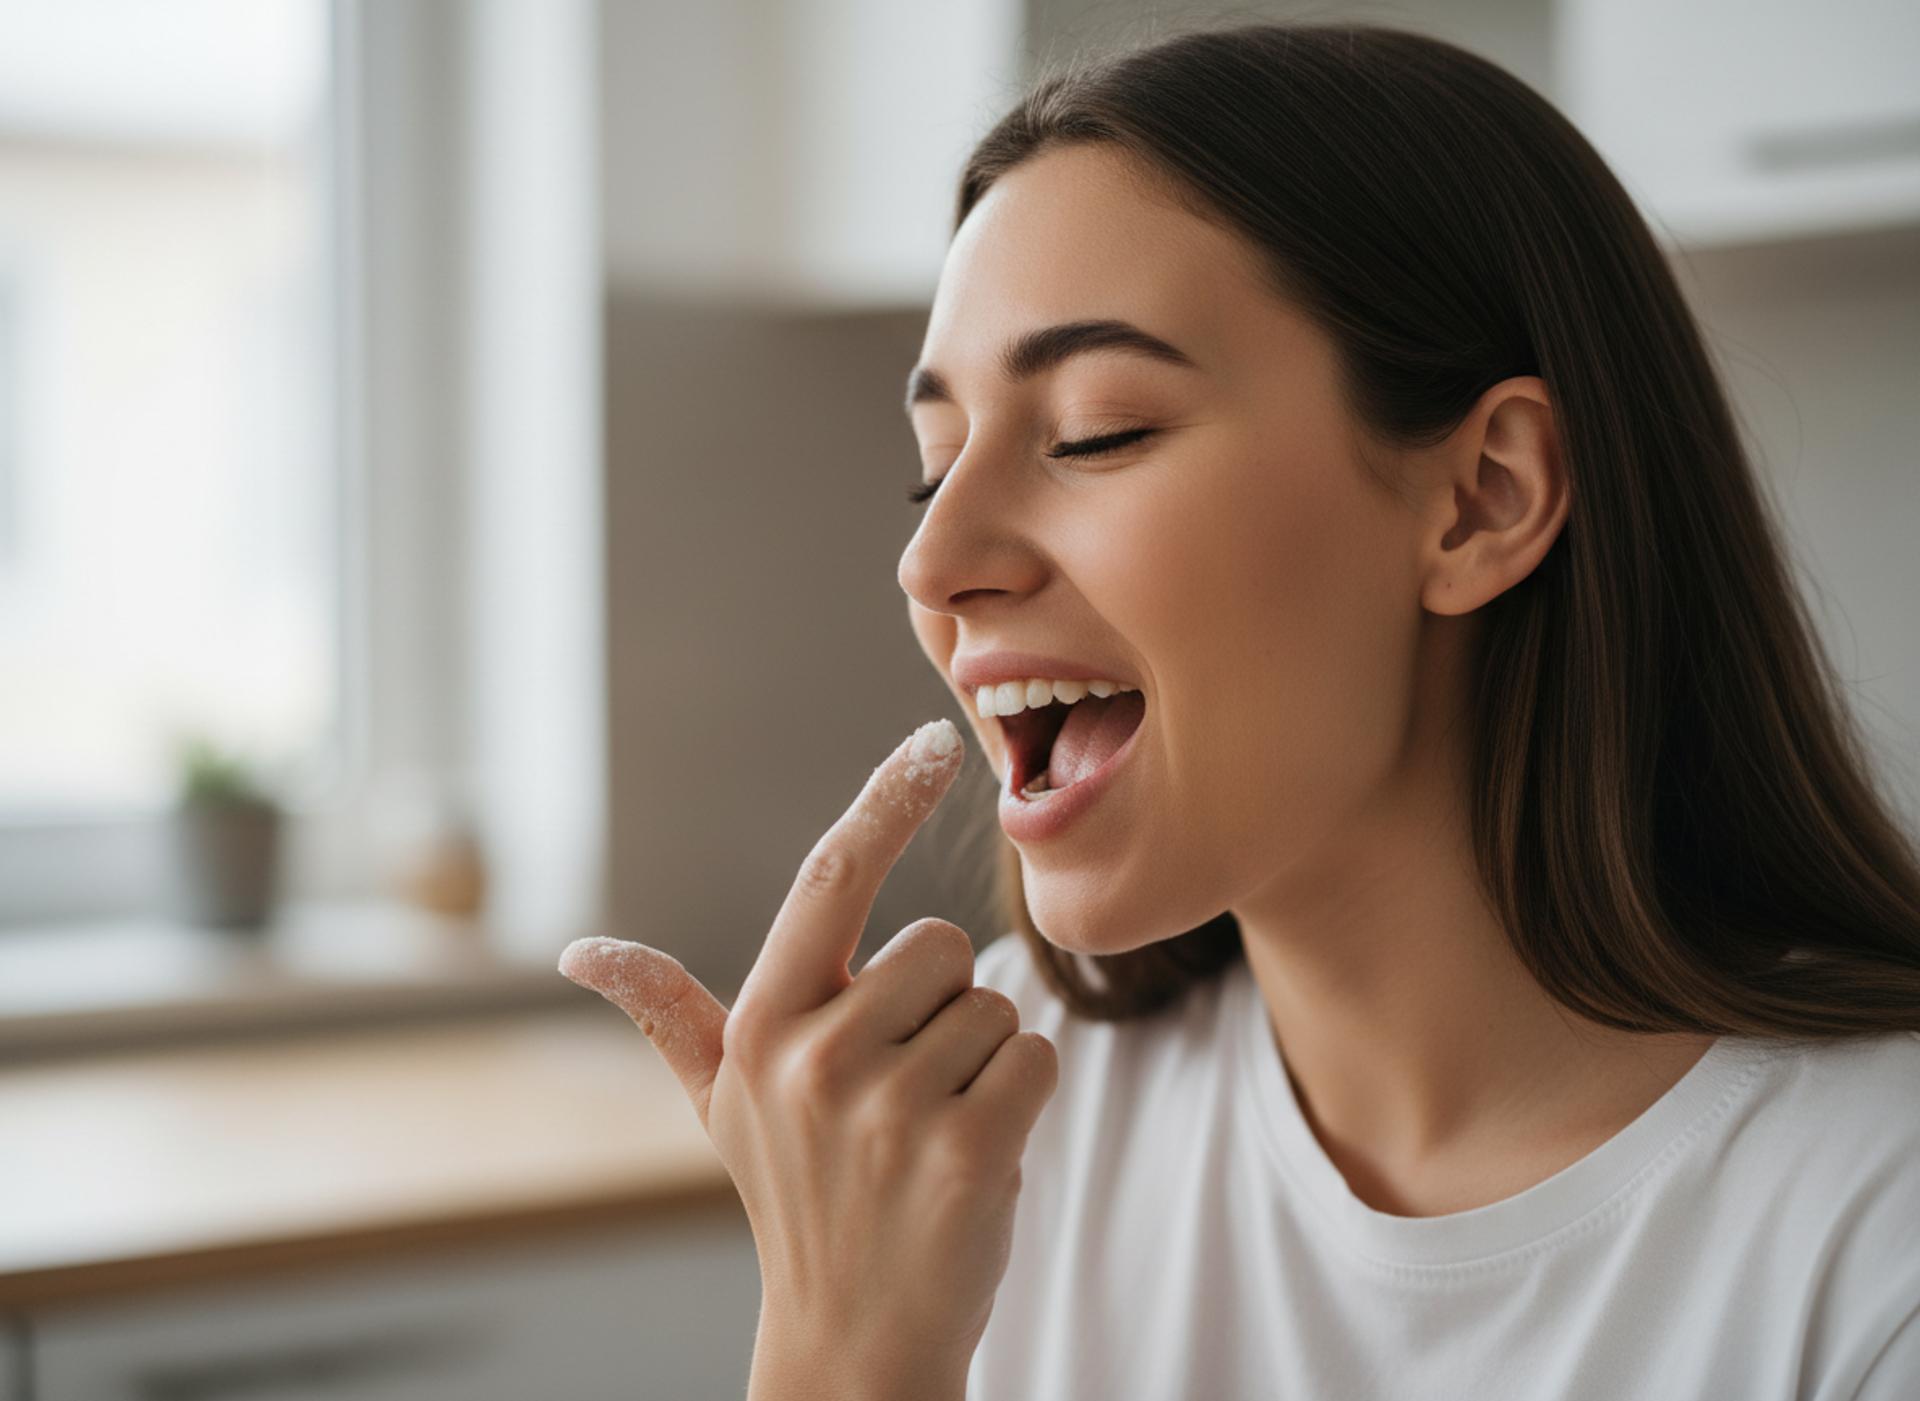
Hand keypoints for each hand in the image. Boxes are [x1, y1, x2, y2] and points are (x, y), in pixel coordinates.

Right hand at [558, 719, 1059, 1391]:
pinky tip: (973, 1157)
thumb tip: (580, 952)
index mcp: (760, 1024)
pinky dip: (1025, 1099)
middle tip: (901, 1091)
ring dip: (981, 1062)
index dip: (884, 798)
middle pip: (943, 945)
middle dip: (940, 1009)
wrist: (854, 1338)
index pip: (831, 876)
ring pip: (996, 1005)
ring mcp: (888, 1107)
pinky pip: (1038, 1056)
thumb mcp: (721, 1104)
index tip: (935, 740)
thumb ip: (668, 1012)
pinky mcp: (967, 1151)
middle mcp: (813, 1056)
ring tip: (928, 1133)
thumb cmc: (798, 1198)